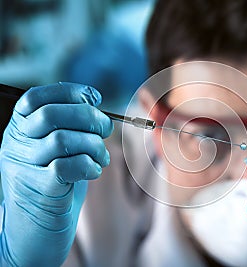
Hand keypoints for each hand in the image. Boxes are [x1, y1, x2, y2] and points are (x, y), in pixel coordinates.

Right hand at [0, 82, 112, 265]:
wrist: (37, 226)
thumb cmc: (54, 181)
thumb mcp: (55, 147)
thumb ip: (69, 125)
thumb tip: (95, 104)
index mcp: (19, 128)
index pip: (36, 97)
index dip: (70, 92)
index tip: (94, 99)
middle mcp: (16, 144)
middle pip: (52, 115)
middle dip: (89, 117)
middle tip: (105, 129)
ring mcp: (25, 167)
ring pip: (63, 140)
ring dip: (94, 145)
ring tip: (102, 156)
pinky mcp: (40, 189)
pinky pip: (69, 166)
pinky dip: (90, 165)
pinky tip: (94, 171)